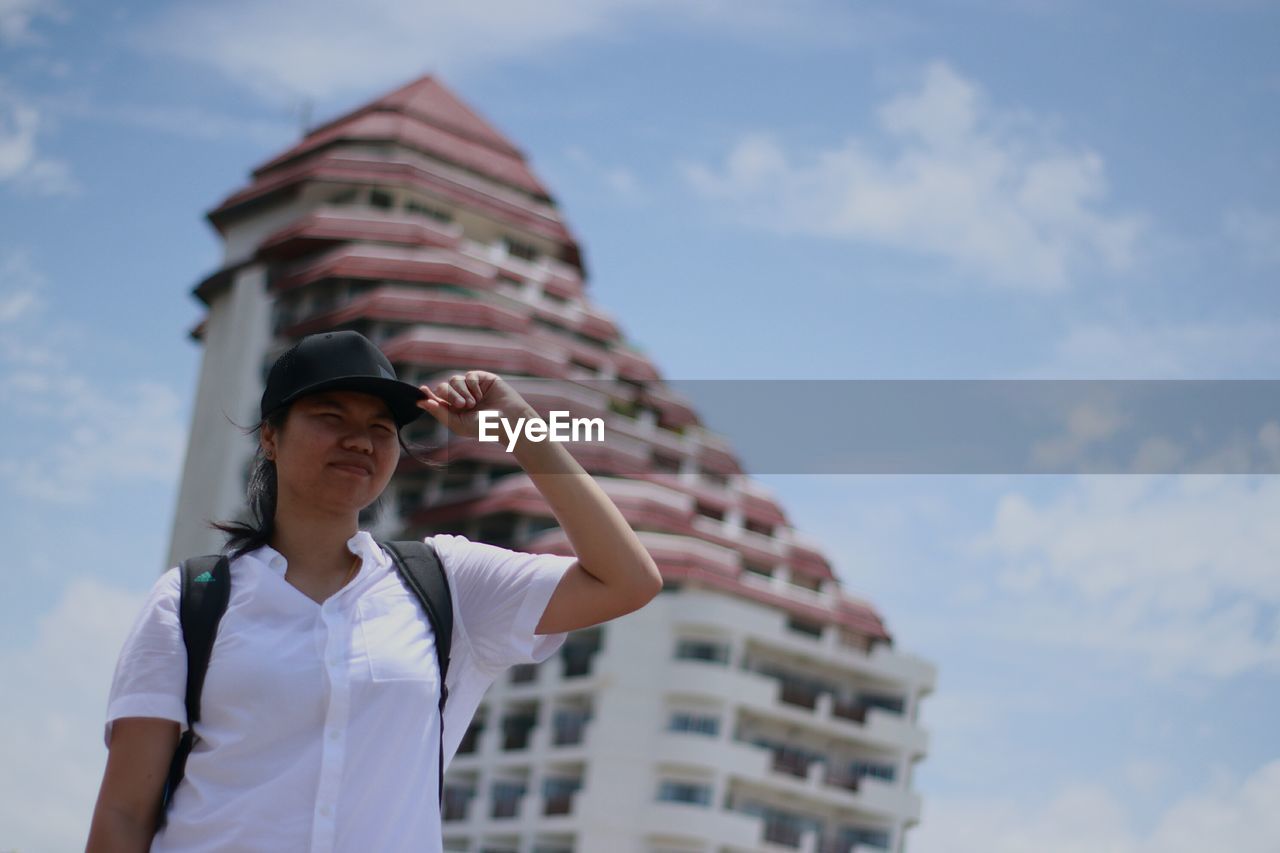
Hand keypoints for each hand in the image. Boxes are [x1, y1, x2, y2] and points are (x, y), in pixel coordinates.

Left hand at [417, 371, 532, 440]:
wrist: (508, 421)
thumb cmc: (484, 427)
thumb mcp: (457, 424)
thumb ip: (438, 412)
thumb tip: (420, 402)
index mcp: (454, 409)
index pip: (437, 398)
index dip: (428, 394)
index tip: (422, 390)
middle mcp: (462, 397)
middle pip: (443, 387)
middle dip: (450, 395)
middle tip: (462, 405)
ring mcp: (472, 387)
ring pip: (455, 380)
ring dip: (462, 392)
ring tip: (474, 403)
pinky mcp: (483, 379)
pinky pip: (469, 375)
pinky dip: (472, 385)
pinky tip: (481, 395)